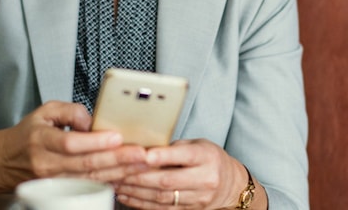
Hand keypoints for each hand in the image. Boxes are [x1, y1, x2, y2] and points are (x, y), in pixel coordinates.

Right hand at [0, 101, 148, 186]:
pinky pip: (89, 186)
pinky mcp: (62, 190)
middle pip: (86, 164)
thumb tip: (92, 120)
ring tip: (141, 164)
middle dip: (117, 159)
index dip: (94, 142)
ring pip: (91, 178)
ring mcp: (54, 181)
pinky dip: (110, 181)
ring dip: (119, 172)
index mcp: (42, 140)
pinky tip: (127, 176)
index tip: (116, 137)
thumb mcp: (44, 111)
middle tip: (140, 154)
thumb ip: (70, 110)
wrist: (4, 162)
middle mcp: (47, 164)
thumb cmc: (28, 134)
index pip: (70, 143)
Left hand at [114, 139, 244, 208]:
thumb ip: (174, 147)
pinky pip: (163, 209)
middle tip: (120, 171)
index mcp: (207, 156)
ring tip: (118, 184)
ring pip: (163, 197)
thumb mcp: (198, 145)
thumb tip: (143, 148)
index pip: (184, 156)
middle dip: (141, 177)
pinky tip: (128, 196)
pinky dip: (142, 203)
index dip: (164, 156)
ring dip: (137, 192)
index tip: (145, 155)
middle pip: (169, 180)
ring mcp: (199, 198)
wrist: (230, 184)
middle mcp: (205, 178)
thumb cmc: (209, 158)